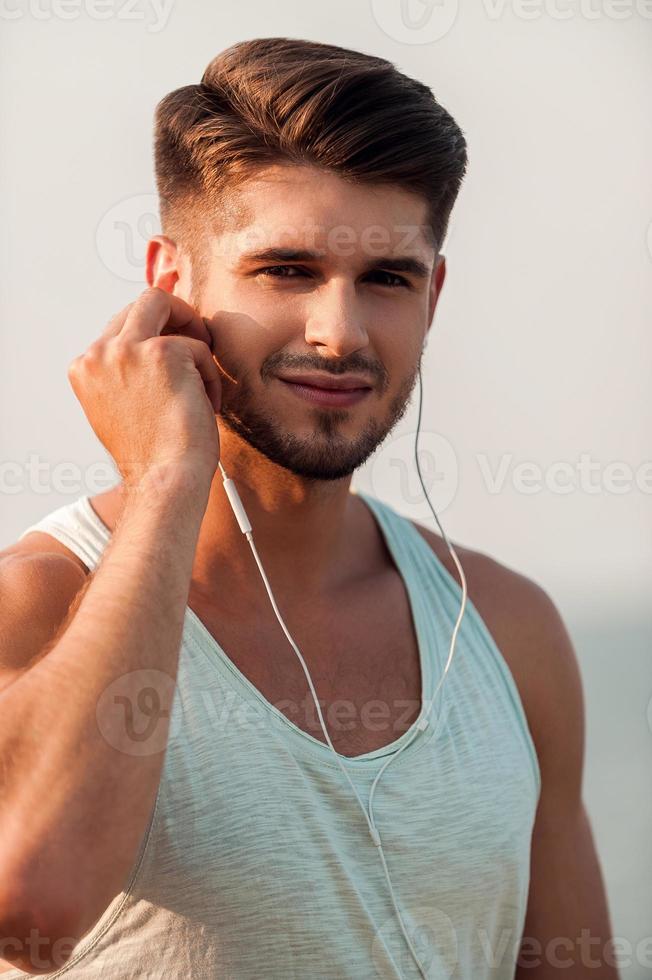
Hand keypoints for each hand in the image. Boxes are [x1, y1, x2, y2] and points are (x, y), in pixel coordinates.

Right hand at [67, 287, 221, 493]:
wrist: (164, 479)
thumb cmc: (152, 453)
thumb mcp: (123, 405)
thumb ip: (127, 371)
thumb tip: (154, 341)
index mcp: (85, 368)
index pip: (120, 326)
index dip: (153, 331)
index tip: (176, 345)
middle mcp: (99, 354)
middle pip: (138, 303)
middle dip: (173, 315)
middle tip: (197, 341)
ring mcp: (128, 350)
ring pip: (162, 302)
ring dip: (192, 336)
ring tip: (203, 378)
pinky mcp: (163, 353)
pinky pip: (198, 345)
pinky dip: (210, 374)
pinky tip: (207, 403)